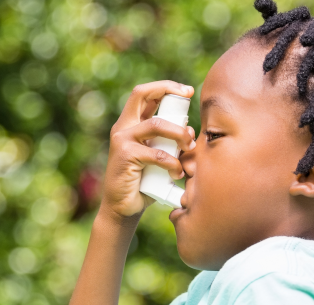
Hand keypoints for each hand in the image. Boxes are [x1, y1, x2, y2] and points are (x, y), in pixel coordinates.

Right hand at [101, 80, 196, 220]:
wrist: (124, 208)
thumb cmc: (144, 183)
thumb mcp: (159, 157)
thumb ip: (170, 142)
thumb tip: (191, 129)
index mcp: (130, 124)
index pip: (144, 94)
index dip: (165, 86)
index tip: (188, 91)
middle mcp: (123, 127)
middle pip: (141, 94)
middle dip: (168, 90)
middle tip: (188, 97)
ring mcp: (122, 140)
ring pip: (156, 124)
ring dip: (179, 133)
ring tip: (190, 146)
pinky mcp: (125, 156)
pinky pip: (156, 153)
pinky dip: (172, 163)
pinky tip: (177, 173)